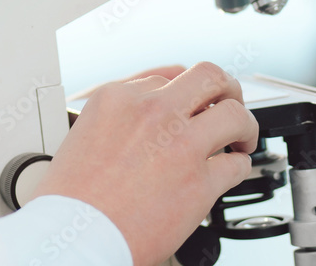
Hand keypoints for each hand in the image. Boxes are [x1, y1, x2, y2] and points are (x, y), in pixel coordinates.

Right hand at [32, 62, 258, 265]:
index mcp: (119, 97)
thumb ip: (118, 117)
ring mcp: (180, 143)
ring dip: (244, 125)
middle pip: (208, 76)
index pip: (166, 78)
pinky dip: (240, 168)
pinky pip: (237, 165)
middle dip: (226, 88)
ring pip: (234, 114)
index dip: (183, 95)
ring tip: (241, 138)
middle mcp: (153, 111)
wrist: (74, 238)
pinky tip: (231, 172)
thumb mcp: (82, 133)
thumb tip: (146, 114)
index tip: (190, 106)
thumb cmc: (71, 199)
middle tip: (230, 102)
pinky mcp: (200, 181)